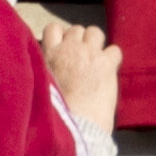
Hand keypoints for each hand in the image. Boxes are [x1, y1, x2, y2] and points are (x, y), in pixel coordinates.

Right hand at [32, 8, 122, 136]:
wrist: (74, 126)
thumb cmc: (55, 114)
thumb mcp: (41, 85)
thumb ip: (45, 70)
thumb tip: (48, 69)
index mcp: (49, 55)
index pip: (53, 28)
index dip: (60, 36)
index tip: (63, 48)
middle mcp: (69, 49)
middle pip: (76, 29)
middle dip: (79, 41)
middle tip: (81, 59)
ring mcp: (89, 54)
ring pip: (95, 32)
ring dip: (96, 43)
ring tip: (95, 61)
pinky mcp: (106, 64)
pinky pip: (114, 50)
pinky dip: (113, 59)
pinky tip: (109, 71)